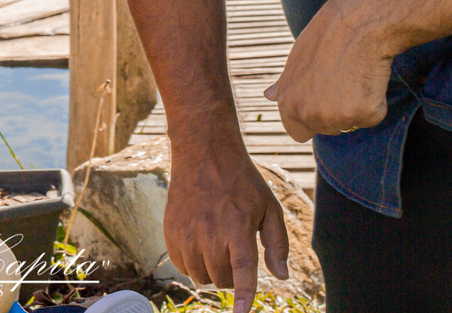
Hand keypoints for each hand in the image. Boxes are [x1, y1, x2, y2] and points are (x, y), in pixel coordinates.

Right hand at [163, 134, 288, 312]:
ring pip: (200, 276)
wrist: (203, 153)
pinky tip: (199, 243)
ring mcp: (186, 232)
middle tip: (234, 249)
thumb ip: (278, 243)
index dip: (244, 298)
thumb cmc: (241, 181)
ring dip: (210, 269)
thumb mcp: (269, 207)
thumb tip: (281, 275)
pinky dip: (191, 263)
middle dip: (230, 274)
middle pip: (221, 279)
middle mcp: (210, 232)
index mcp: (238, 227)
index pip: (242, 272)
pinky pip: (181, 266)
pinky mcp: (170, 231)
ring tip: (217, 245)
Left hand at [264, 0, 396, 141]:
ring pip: (351, 123)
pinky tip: (369, 76)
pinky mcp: (364, 114)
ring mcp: (337, 117)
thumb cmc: (327, 36)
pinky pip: (373, 115)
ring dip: (356, 106)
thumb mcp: (295, 59)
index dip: (311, 121)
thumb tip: (268, 96)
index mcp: (287, 103)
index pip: (297, 133)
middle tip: (342, 78)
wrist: (359, 21)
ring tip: (353, 74)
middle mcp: (309, 114)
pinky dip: (376, 100)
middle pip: (327, 129)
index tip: (322, 102)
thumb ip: (285, 84)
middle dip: (335, 112)